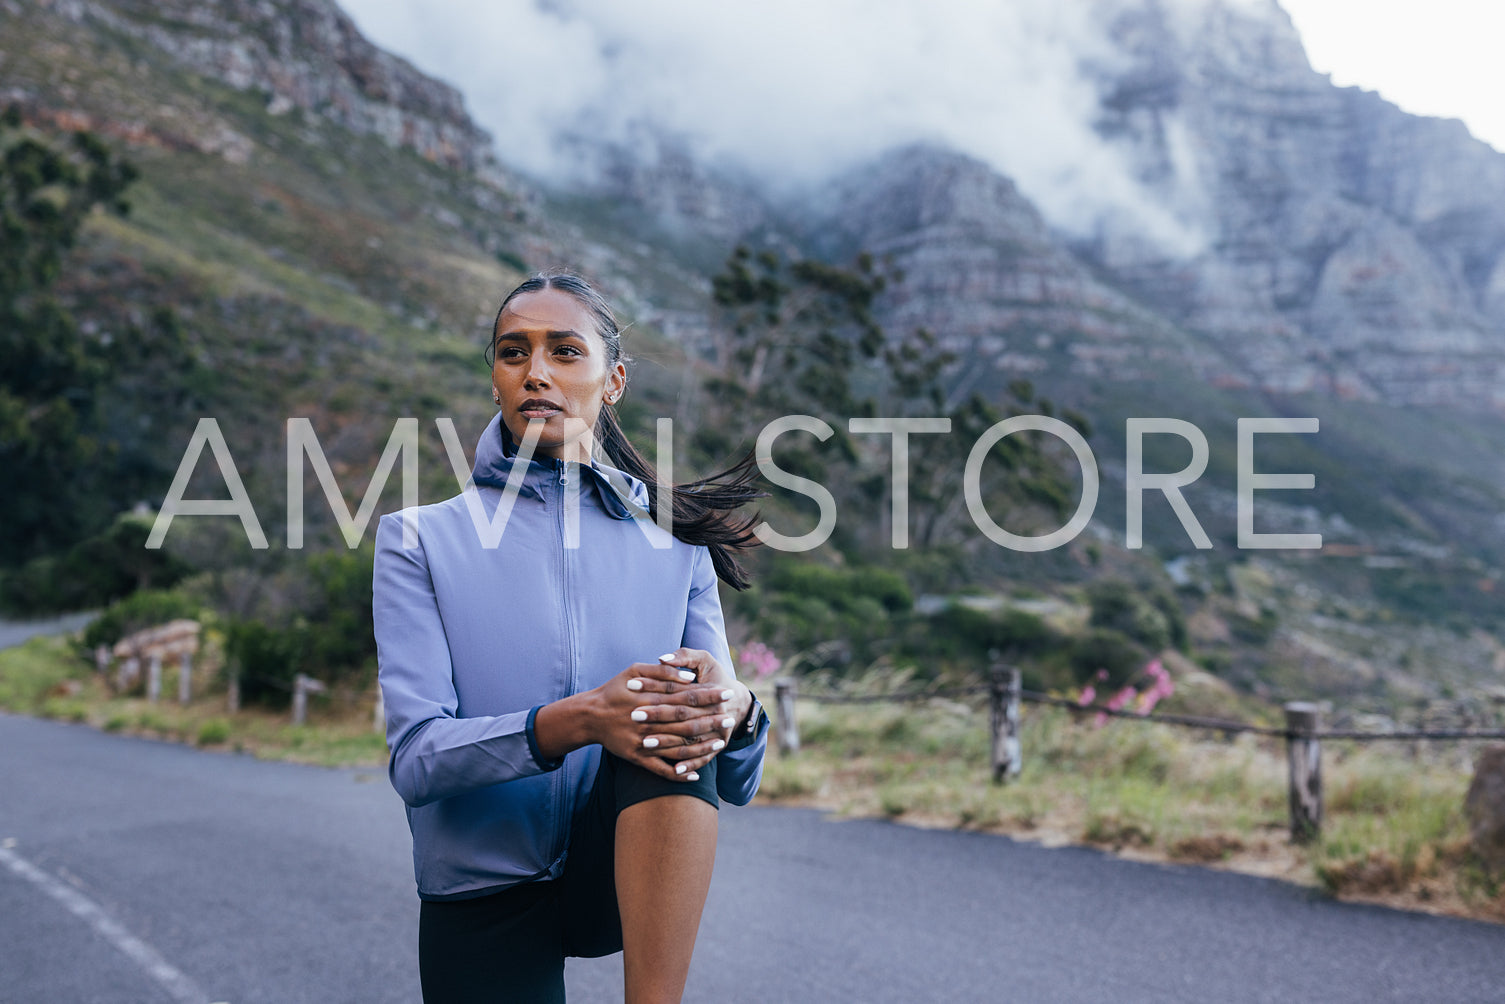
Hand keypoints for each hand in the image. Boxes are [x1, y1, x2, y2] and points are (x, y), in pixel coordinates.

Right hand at [586, 658, 733, 782]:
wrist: (590, 716)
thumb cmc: (615, 690)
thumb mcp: (634, 670)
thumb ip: (662, 672)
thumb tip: (689, 677)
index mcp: (651, 699)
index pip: (687, 697)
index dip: (709, 695)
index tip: (726, 693)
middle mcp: (649, 721)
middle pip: (687, 722)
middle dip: (711, 720)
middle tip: (730, 718)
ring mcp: (644, 742)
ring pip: (679, 748)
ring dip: (701, 746)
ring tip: (721, 742)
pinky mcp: (638, 758)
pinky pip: (662, 769)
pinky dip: (679, 774)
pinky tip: (696, 775)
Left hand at [636, 647, 752, 757]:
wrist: (738, 701)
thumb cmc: (715, 677)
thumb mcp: (705, 661)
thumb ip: (684, 656)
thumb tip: (663, 658)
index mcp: (710, 690)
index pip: (678, 690)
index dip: (654, 687)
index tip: (632, 685)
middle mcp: (716, 712)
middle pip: (683, 716)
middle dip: (658, 716)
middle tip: (634, 715)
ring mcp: (718, 730)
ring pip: (690, 739)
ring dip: (668, 742)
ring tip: (644, 742)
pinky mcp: (717, 745)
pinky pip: (704, 758)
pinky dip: (690, 765)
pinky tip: (675, 770)